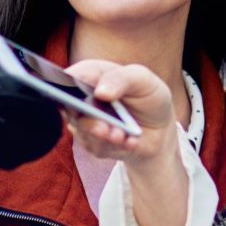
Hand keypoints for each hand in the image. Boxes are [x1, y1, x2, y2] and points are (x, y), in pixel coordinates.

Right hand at [62, 60, 179, 164]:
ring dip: (104, 136)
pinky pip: (99, 149)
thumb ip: (121, 79)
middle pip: (72, 110)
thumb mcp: (142, 79)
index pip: (67, 78)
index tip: (71, 94)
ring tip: (119, 135)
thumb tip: (100, 92)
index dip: (64, 86)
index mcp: (89, 76)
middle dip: (87, 119)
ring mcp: (87, 125)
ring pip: (85, 133)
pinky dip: (117, 146)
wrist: (160, 125)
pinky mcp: (96, 145)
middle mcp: (82, 101)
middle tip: (101, 126)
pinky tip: (131, 142)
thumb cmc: (147, 94)